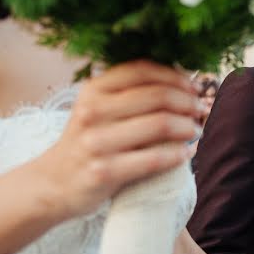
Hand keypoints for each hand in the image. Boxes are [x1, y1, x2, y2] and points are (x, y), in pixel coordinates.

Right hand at [30, 60, 206, 218]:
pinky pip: (153, 159)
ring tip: (195, 130)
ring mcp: (97, 143)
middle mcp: (93, 111)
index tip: (193, 87)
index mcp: (93, 89)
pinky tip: (186, 153)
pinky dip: (178, 154)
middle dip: (188, 102)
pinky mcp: (104, 172)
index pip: (143, 70)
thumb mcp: (98, 108)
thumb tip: (182, 79)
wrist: (53, 183)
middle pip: (158, 97)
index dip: (175, 76)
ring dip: (187, 127)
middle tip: (201, 110)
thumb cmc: (88, 141)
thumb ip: (130, 92)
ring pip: (160, 125)